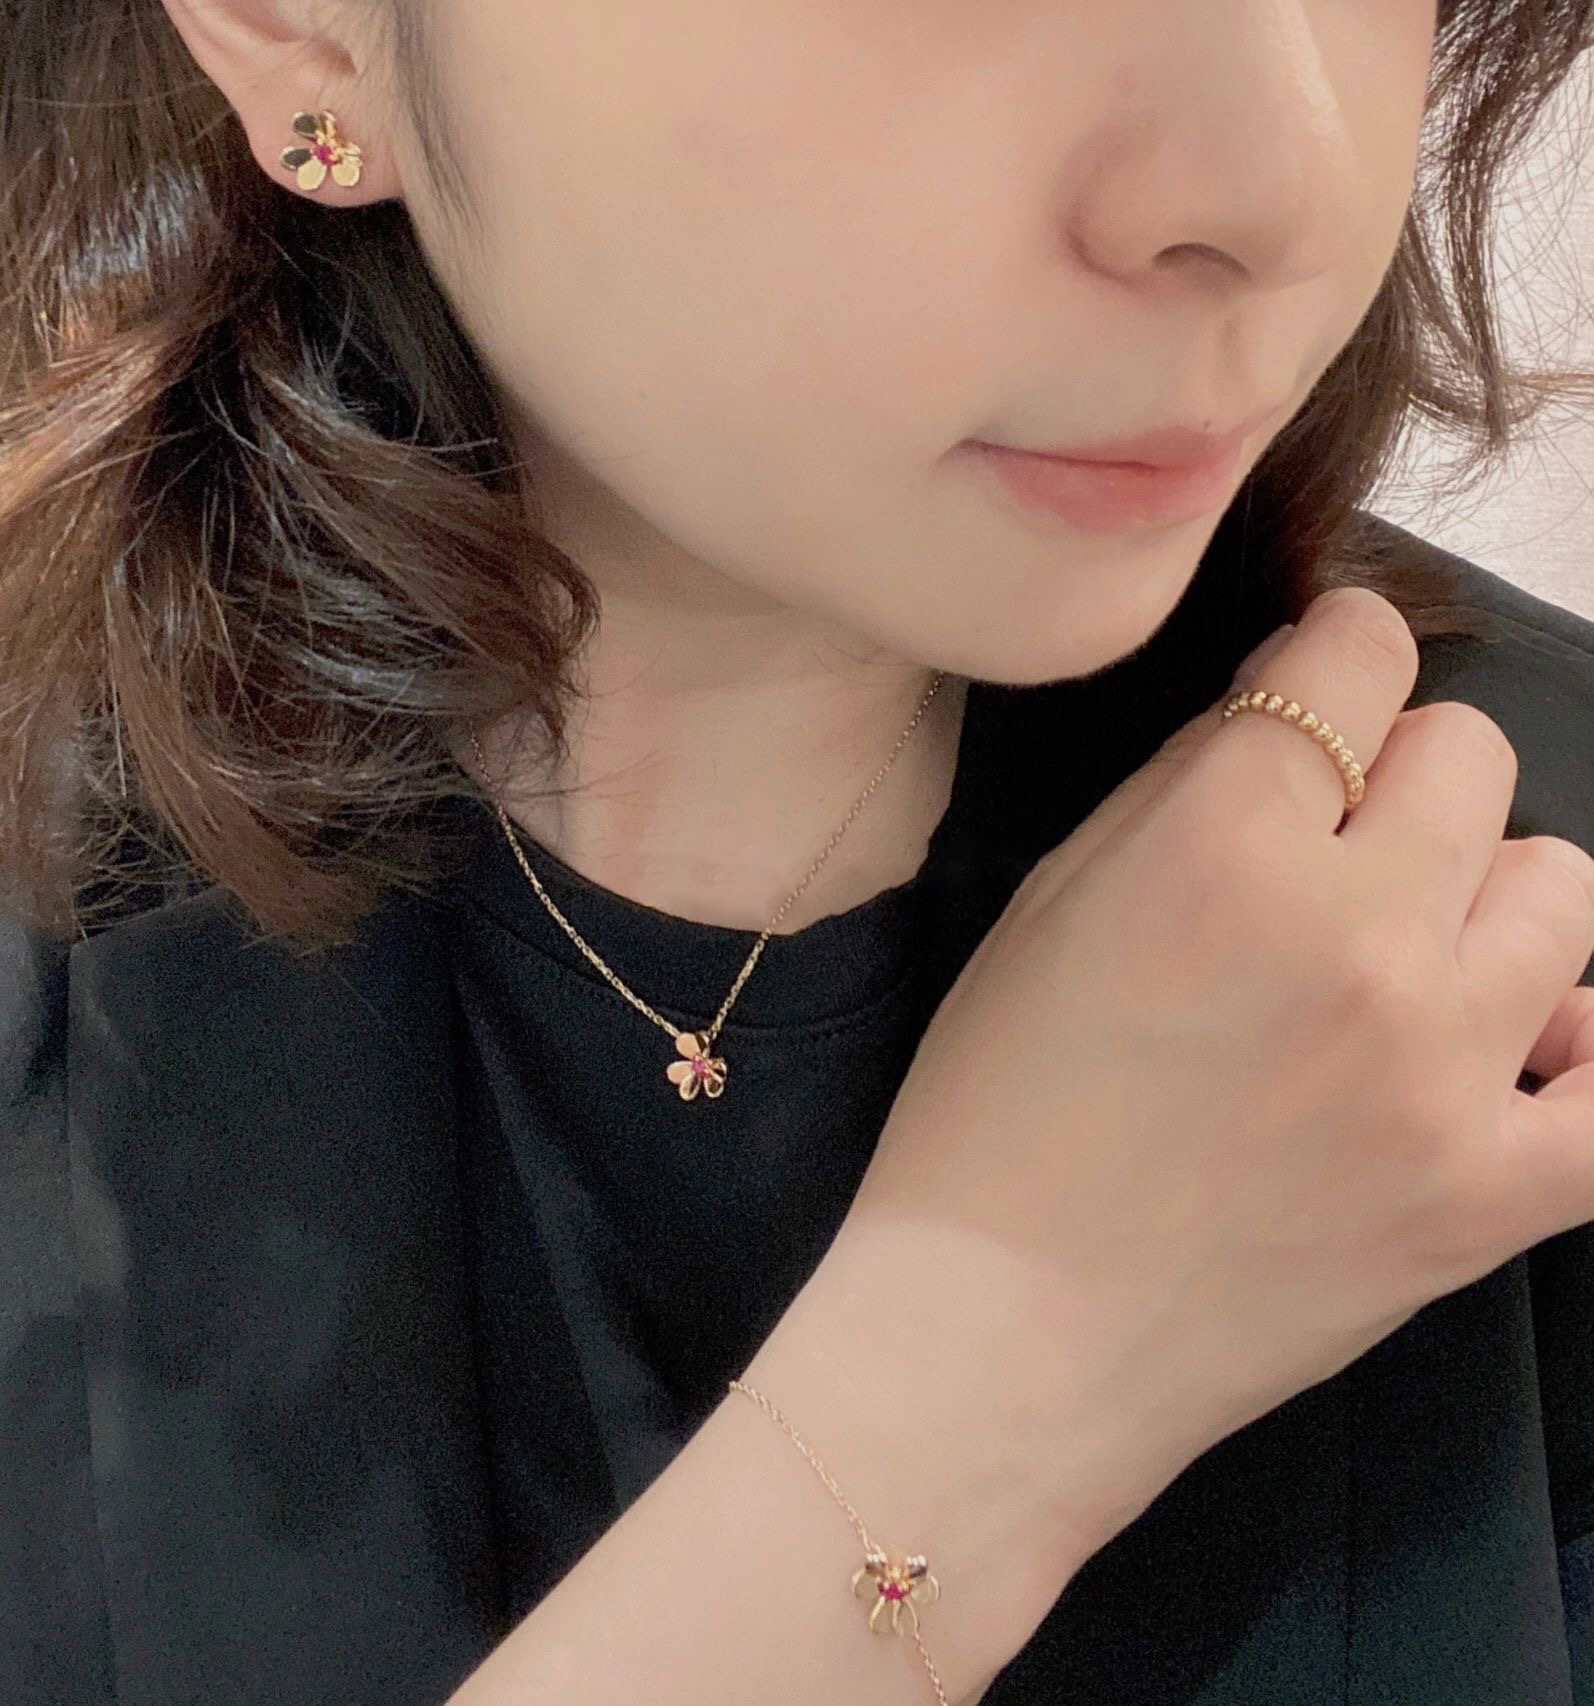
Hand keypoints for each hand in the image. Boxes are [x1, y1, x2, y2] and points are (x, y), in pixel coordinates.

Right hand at [827, 586, 1593, 1565]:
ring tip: (1404, 963)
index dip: (1335, 656)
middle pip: (1471, 755)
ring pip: (1559, 886)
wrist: (1008, 1332)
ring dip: (1479, 898)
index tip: (1317, 694)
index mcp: (1223, 848)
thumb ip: (1181, 787)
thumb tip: (1287, 703)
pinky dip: (1577, 1047)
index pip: (1358, 658)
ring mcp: (1445, 1068)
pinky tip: (1517, 1047)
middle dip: (1400, 776)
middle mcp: (1357, 936)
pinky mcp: (1492, 1191)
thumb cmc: (994, 1112)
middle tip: (1334, 849)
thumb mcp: (1047, 905)